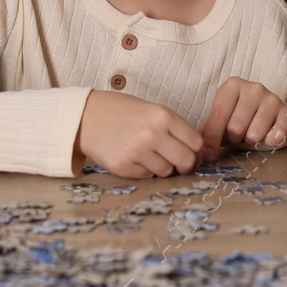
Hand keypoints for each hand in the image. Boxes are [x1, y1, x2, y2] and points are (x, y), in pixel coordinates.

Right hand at [76, 90, 204, 177]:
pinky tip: (134, 157)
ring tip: (149, 154)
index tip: (193, 154)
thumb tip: (198, 153)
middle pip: (186, 161)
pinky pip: (147, 176)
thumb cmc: (124, 112)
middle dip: (185, 165)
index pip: (196, 143)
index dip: (197, 152)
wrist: (87, 116)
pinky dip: (145, 170)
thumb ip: (175, 129)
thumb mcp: (154, 111)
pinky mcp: (123, 166)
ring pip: (166, 171)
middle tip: (178, 163)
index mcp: (164, 116)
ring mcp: (137, 151)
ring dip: (162, 167)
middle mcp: (152, 133)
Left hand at [200, 77, 286, 159]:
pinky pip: (277, 135)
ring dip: (252, 140)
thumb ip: (207, 133)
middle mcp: (254, 88)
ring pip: (254, 134)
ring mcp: (272, 98)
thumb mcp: (221, 120)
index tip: (208, 155)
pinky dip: (272, 141)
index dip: (212, 139)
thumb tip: (198, 153)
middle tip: (238, 135)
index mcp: (232, 86)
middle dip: (235, 138)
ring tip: (252, 132)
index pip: (218, 116)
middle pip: (235, 128)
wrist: (270, 114)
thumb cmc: (239, 117)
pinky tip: (270, 136)